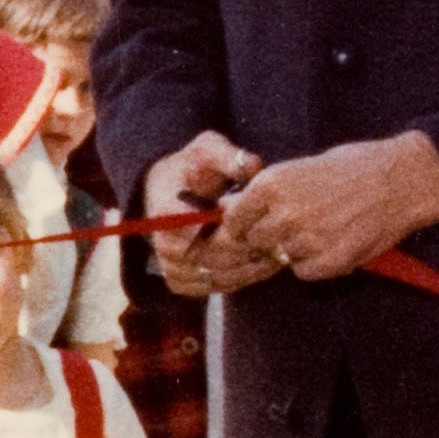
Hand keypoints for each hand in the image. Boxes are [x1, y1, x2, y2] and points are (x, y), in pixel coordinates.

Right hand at [148, 131, 273, 296]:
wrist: (168, 189)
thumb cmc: (192, 168)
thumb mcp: (207, 150)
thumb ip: (229, 156)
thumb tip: (252, 166)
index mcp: (165, 211)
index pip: (197, 233)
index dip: (229, 232)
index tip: (255, 222)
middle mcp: (161, 244)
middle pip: (210, 259)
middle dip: (245, 250)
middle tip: (277, 241)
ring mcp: (169, 266)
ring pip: (215, 278)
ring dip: (248, 269)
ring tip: (277, 253)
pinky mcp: (180, 281)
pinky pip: (212, 288)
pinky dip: (240, 280)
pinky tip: (263, 265)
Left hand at [216, 133, 438, 283]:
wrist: (402, 181)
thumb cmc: (353, 167)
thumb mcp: (301, 167)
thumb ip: (264, 191)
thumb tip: (229, 206)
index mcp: (273, 184)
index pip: (234, 219)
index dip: (242, 224)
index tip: (253, 224)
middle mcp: (286, 213)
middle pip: (256, 241)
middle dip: (268, 237)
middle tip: (296, 225)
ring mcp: (308, 239)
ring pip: (281, 257)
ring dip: (294, 249)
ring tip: (323, 229)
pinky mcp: (330, 261)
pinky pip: (304, 272)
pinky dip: (314, 263)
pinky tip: (334, 242)